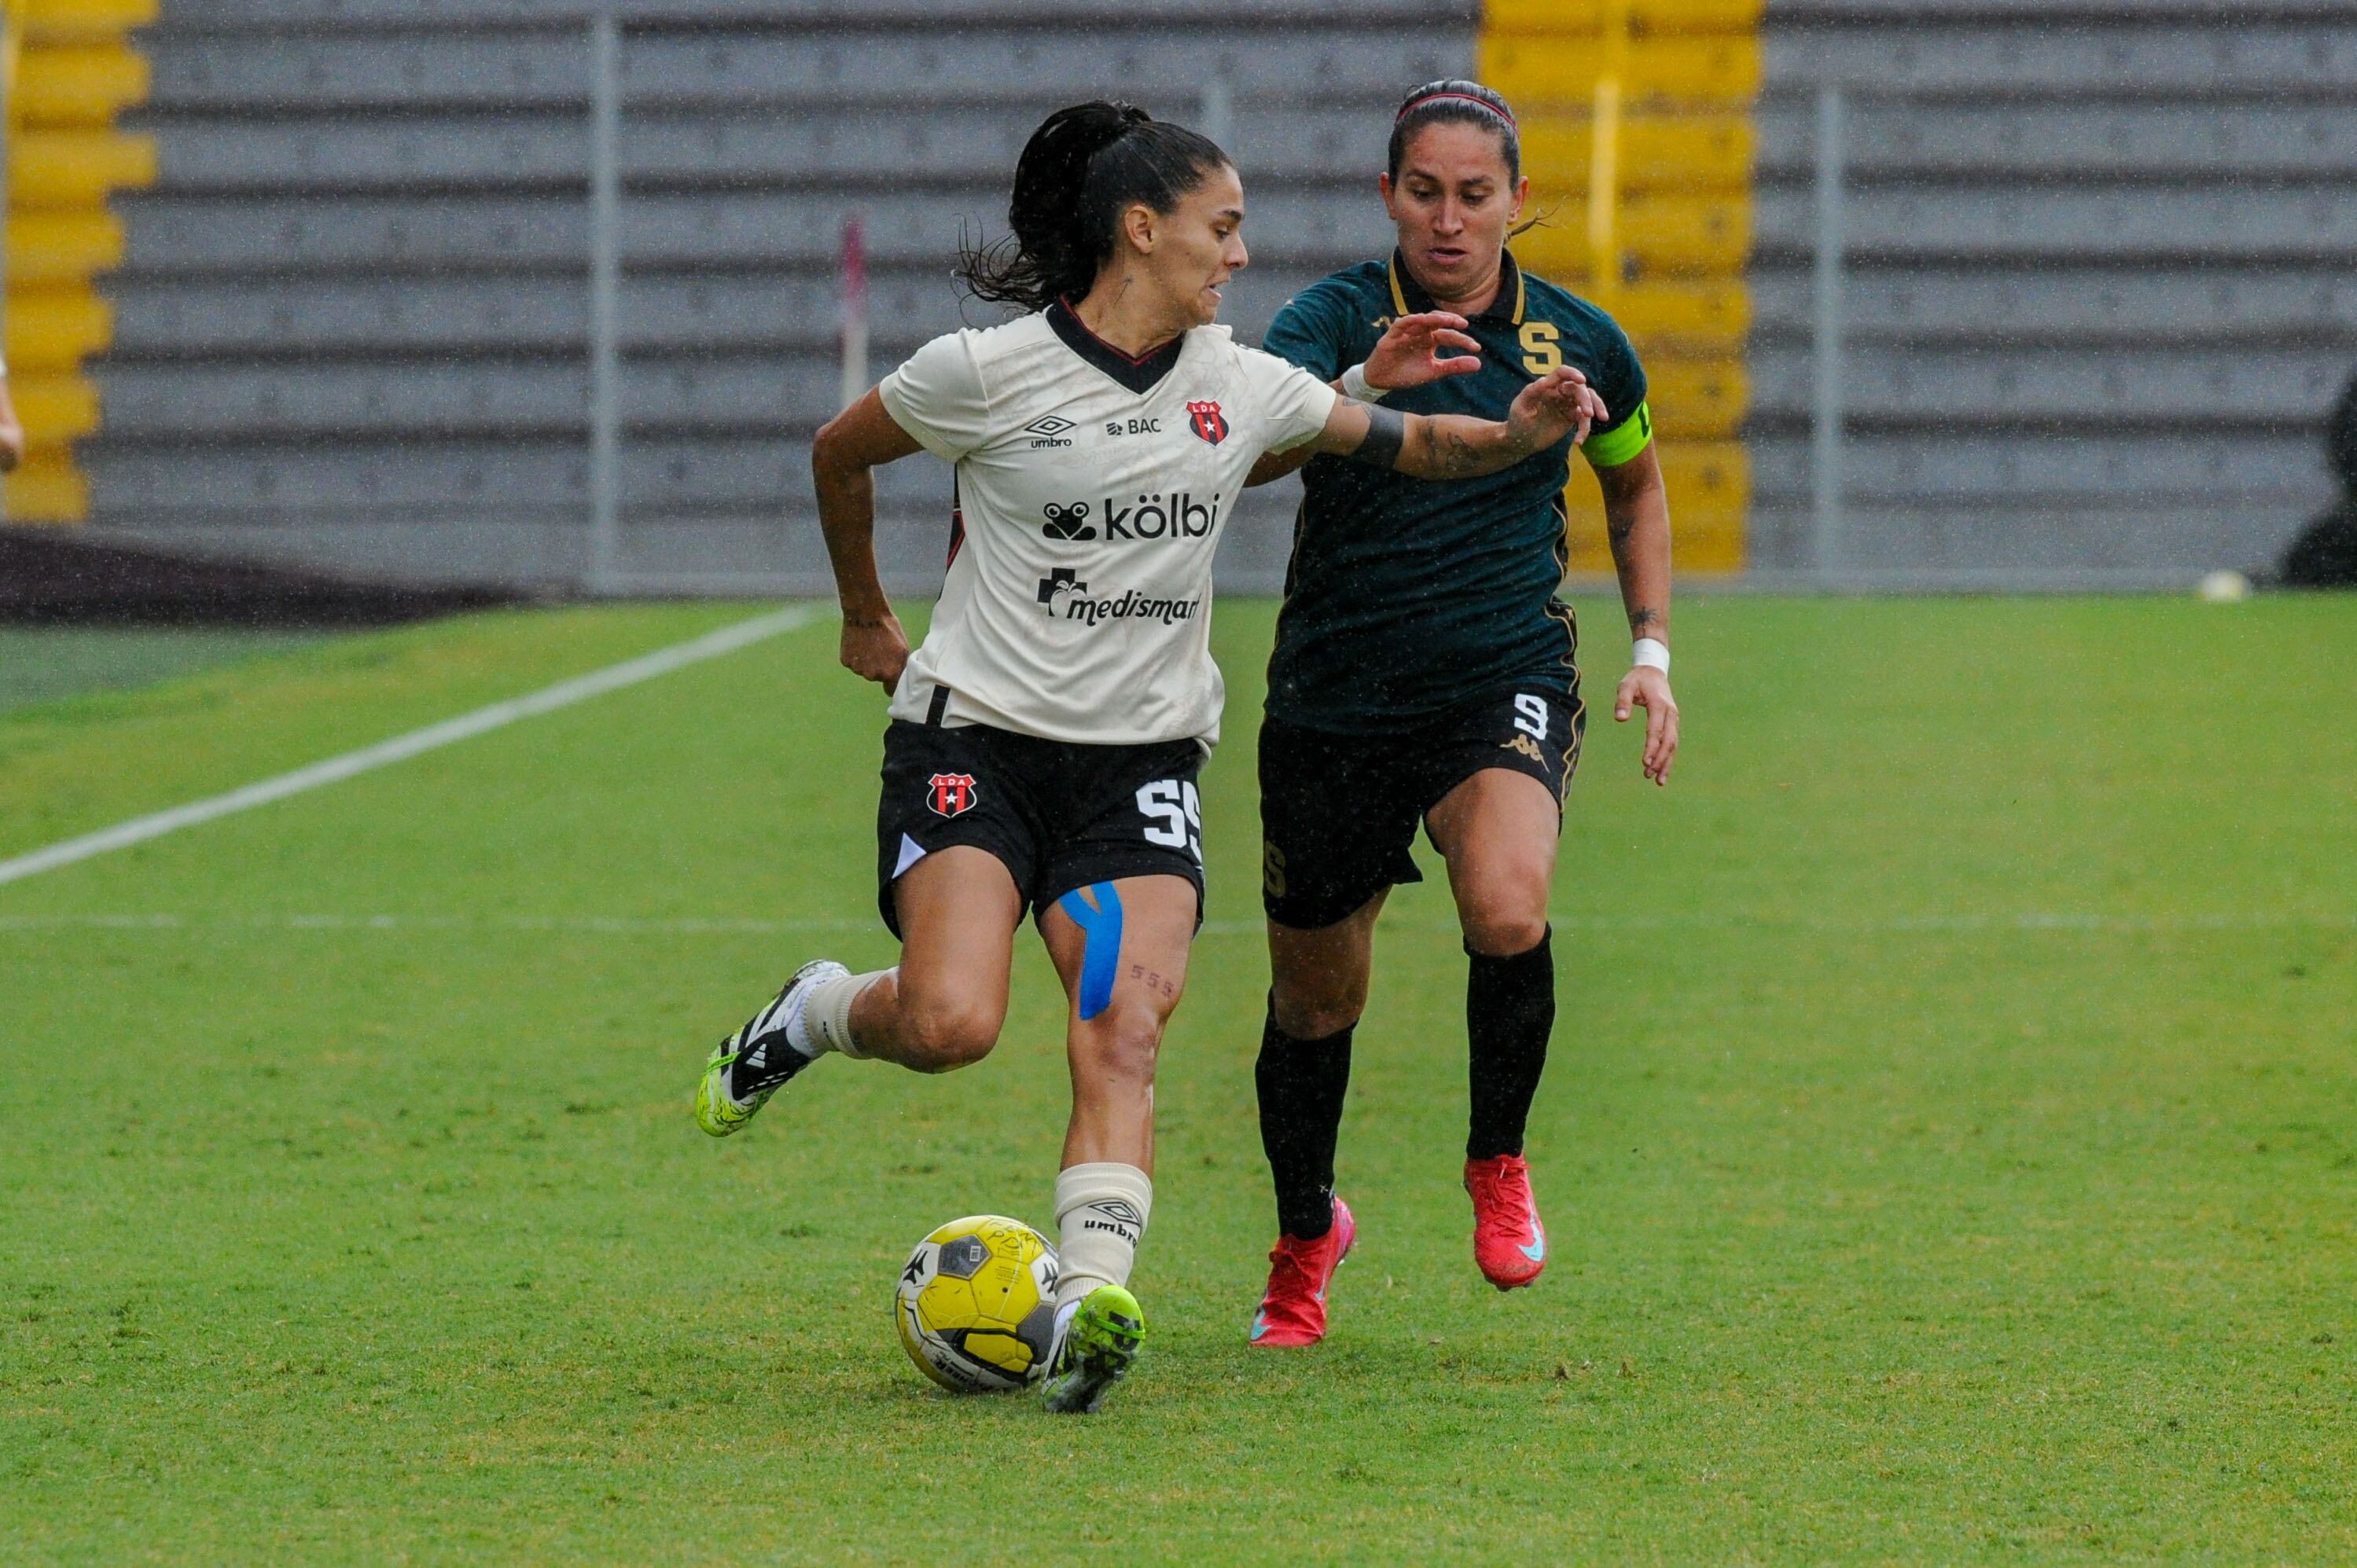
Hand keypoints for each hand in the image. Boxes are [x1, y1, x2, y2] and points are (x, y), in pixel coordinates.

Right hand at [840, 610, 908, 689]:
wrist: (866, 613)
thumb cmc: (888, 628)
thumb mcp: (903, 649)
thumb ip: (901, 668)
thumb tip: (898, 680)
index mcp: (890, 673)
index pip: (890, 690)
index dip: (890, 683)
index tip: (889, 676)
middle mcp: (873, 675)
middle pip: (875, 678)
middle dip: (878, 668)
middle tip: (879, 650)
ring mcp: (858, 669)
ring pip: (863, 670)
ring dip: (865, 662)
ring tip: (869, 644)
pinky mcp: (846, 662)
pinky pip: (852, 663)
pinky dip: (854, 656)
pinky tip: (858, 642)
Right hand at [1363, 311, 1483, 391]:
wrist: (1382, 381)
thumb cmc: (1407, 374)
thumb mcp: (1434, 371)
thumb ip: (1454, 366)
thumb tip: (1479, 364)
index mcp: (1431, 340)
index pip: (1450, 336)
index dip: (1463, 340)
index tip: (1476, 348)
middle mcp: (1421, 333)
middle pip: (1438, 322)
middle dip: (1451, 321)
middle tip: (1464, 324)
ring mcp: (1407, 332)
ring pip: (1423, 320)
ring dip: (1435, 318)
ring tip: (1447, 320)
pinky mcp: (1393, 334)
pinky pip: (1403, 323)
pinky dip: (1412, 320)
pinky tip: (1422, 319)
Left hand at [1505, 366, 1606, 454]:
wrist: (1521, 440)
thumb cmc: (1518, 420)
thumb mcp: (1520, 406)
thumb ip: (1530, 393)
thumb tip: (1543, 380)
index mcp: (1547, 386)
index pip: (1562, 374)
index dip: (1573, 373)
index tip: (1581, 380)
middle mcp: (1560, 392)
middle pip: (1579, 389)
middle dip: (1586, 399)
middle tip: (1589, 414)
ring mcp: (1568, 404)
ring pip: (1588, 400)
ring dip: (1596, 406)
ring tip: (1602, 418)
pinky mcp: (1572, 417)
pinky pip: (1584, 419)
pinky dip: (1585, 429)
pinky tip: (1578, 442)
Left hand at [1614, 665, 1678, 785]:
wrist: (1654, 671)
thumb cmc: (1637, 680)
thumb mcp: (1626, 686)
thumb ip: (1622, 701)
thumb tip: (1620, 719)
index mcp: (1659, 705)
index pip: (1656, 730)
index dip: (1651, 747)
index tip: (1645, 763)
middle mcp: (1671, 713)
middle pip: (1669, 741)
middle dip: (1660, 759)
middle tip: (1648, 775)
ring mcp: (1674, 719)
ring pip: (1673, 744)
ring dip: (1666, 763)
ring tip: (1658, 781)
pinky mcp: (1673, 724)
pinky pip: (1672, 743)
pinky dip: (1669, 758)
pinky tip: (1662, 772)